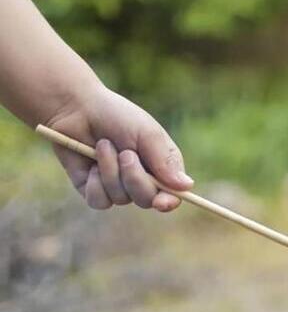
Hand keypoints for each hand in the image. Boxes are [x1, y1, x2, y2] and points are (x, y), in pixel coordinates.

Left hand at [44, 82, 192, 211]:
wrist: (76, 109)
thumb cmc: (117, 116)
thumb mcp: (147, 133)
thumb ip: (166, 161)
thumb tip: (187, 186)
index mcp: (161, 168)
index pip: (172, 195)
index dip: (168, 202)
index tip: (161, 201)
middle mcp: (142, 181)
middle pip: (146, 200)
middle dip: (135, 178)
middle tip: (125, 153)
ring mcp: (117, 188)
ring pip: (121, 199)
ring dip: (111, 171)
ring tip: (103, 146)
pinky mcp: (93, 191)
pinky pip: (99, 201)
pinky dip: (95, 182)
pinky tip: (91, 164)